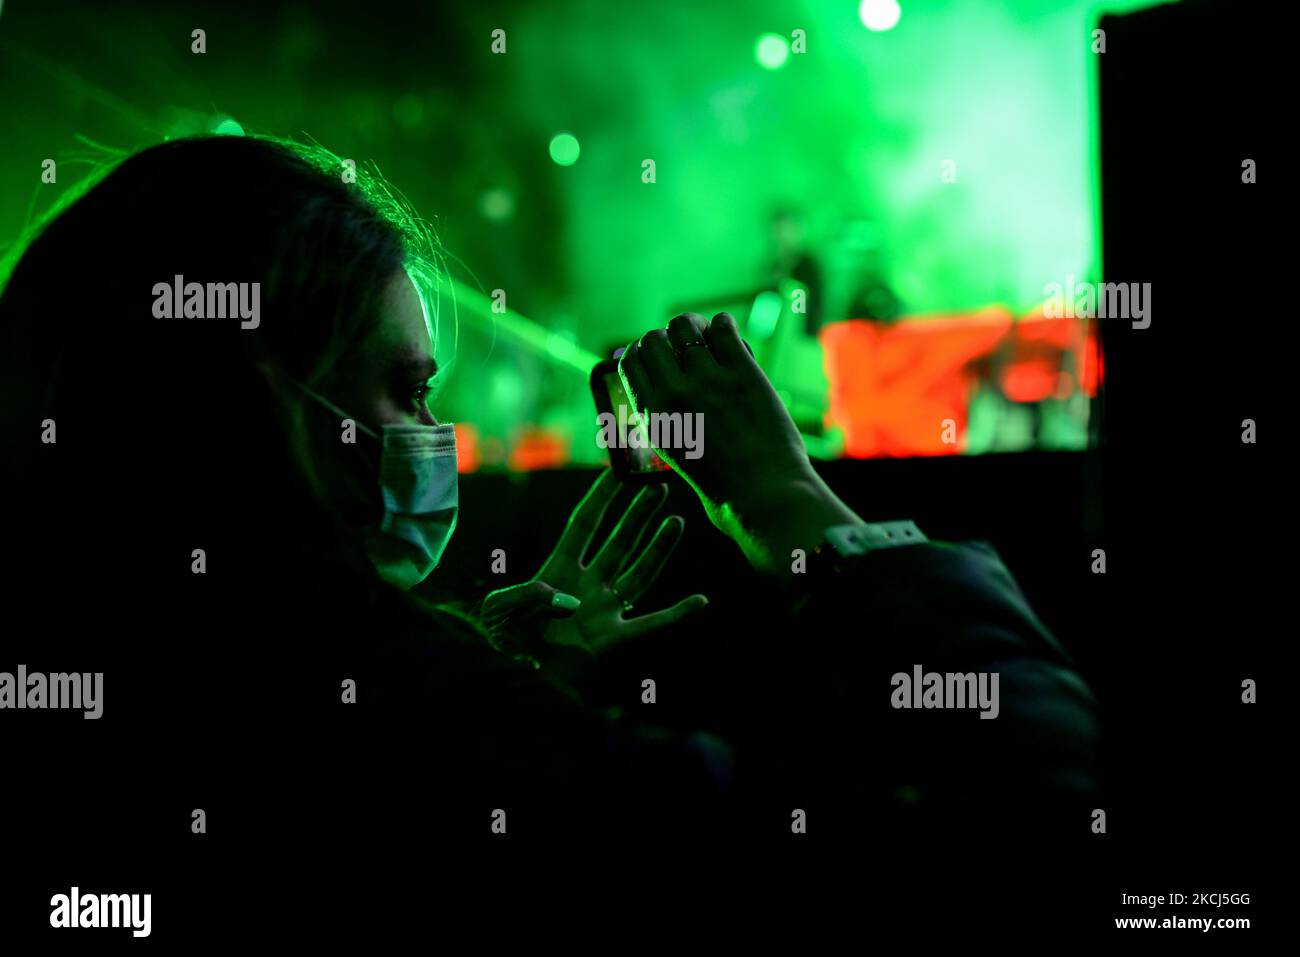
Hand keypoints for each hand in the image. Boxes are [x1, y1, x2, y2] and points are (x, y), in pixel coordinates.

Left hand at [481, 469, 707, 659]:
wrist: (508, 677)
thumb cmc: (498, 639)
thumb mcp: (498, 609)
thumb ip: (527, 595)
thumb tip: (568, 601)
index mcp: (556, 569)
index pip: (584, 525)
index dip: (600, 498)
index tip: (618, 471)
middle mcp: (585, 585)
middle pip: (617, 543)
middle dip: (636, 515)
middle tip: (657, 487)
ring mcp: (600, 611)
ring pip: (637, 575)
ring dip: (658, 550)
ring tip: (676, 522)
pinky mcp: (609, 640)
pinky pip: (648, 625)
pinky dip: (676, 615)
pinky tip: (700, 601)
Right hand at [617, 313, 863, 574]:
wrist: (765, 497)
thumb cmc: (726, 488)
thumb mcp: (680, 455)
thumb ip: (670, 422)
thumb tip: (667, 393)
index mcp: (653, 417)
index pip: (631, 363)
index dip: (643, 352)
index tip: (658, 353)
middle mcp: (673, 394)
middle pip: (654, 340)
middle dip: (666, 337)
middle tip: (685, 344)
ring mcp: (708, 381)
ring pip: (685, 326)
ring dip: (694, 326)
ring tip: (706, 334)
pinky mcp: (743, 374)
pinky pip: (724, 329)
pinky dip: (724, 326)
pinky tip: (729, 333)